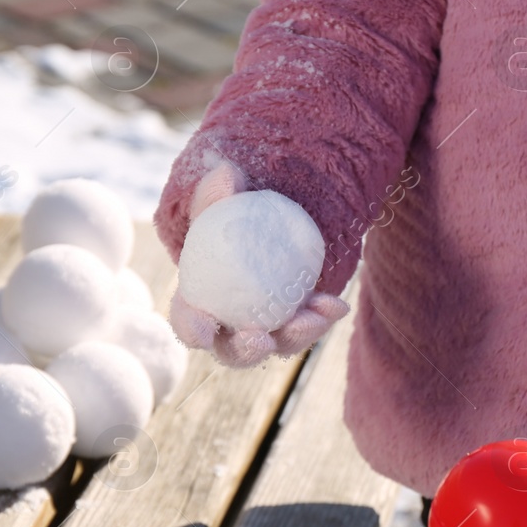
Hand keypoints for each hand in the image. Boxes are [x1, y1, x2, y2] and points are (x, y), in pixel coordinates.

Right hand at [167, 157, 349, 367]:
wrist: (268, 218)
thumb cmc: (232, 214)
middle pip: (233, 350)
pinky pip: (308, 324)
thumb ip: (218, 193)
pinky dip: (322, 316)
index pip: (189, 324)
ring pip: (278, 343)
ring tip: (314, 317)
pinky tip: (336, 305)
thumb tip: (225, 175)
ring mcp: (266, 325)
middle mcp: (231, 323)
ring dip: (296, 336)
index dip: (192, 331)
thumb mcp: (222, 200)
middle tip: (260, 338)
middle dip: (245, 351)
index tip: (204, 331)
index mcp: (200, 301)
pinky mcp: (295, 319)